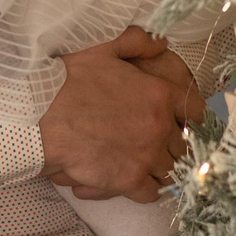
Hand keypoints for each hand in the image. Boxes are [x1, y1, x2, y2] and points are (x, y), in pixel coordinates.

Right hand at [37, 26, 191, 202]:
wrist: (40, 115)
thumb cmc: (68, 80)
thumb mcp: (103, 49)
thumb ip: (138, 42)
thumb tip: (162, 43)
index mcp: (158, 94)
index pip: (195, 111)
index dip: (192, 118)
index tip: (185, 122)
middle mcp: (159, 126)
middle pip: (183, 144)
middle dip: (174, 145)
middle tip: (160, 144)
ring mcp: (146, 156)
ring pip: (171, 170)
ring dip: (162, 168)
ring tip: (148, 165)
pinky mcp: (129, 181)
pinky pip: (152, 193)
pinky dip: (147, 189)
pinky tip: (136, 182)